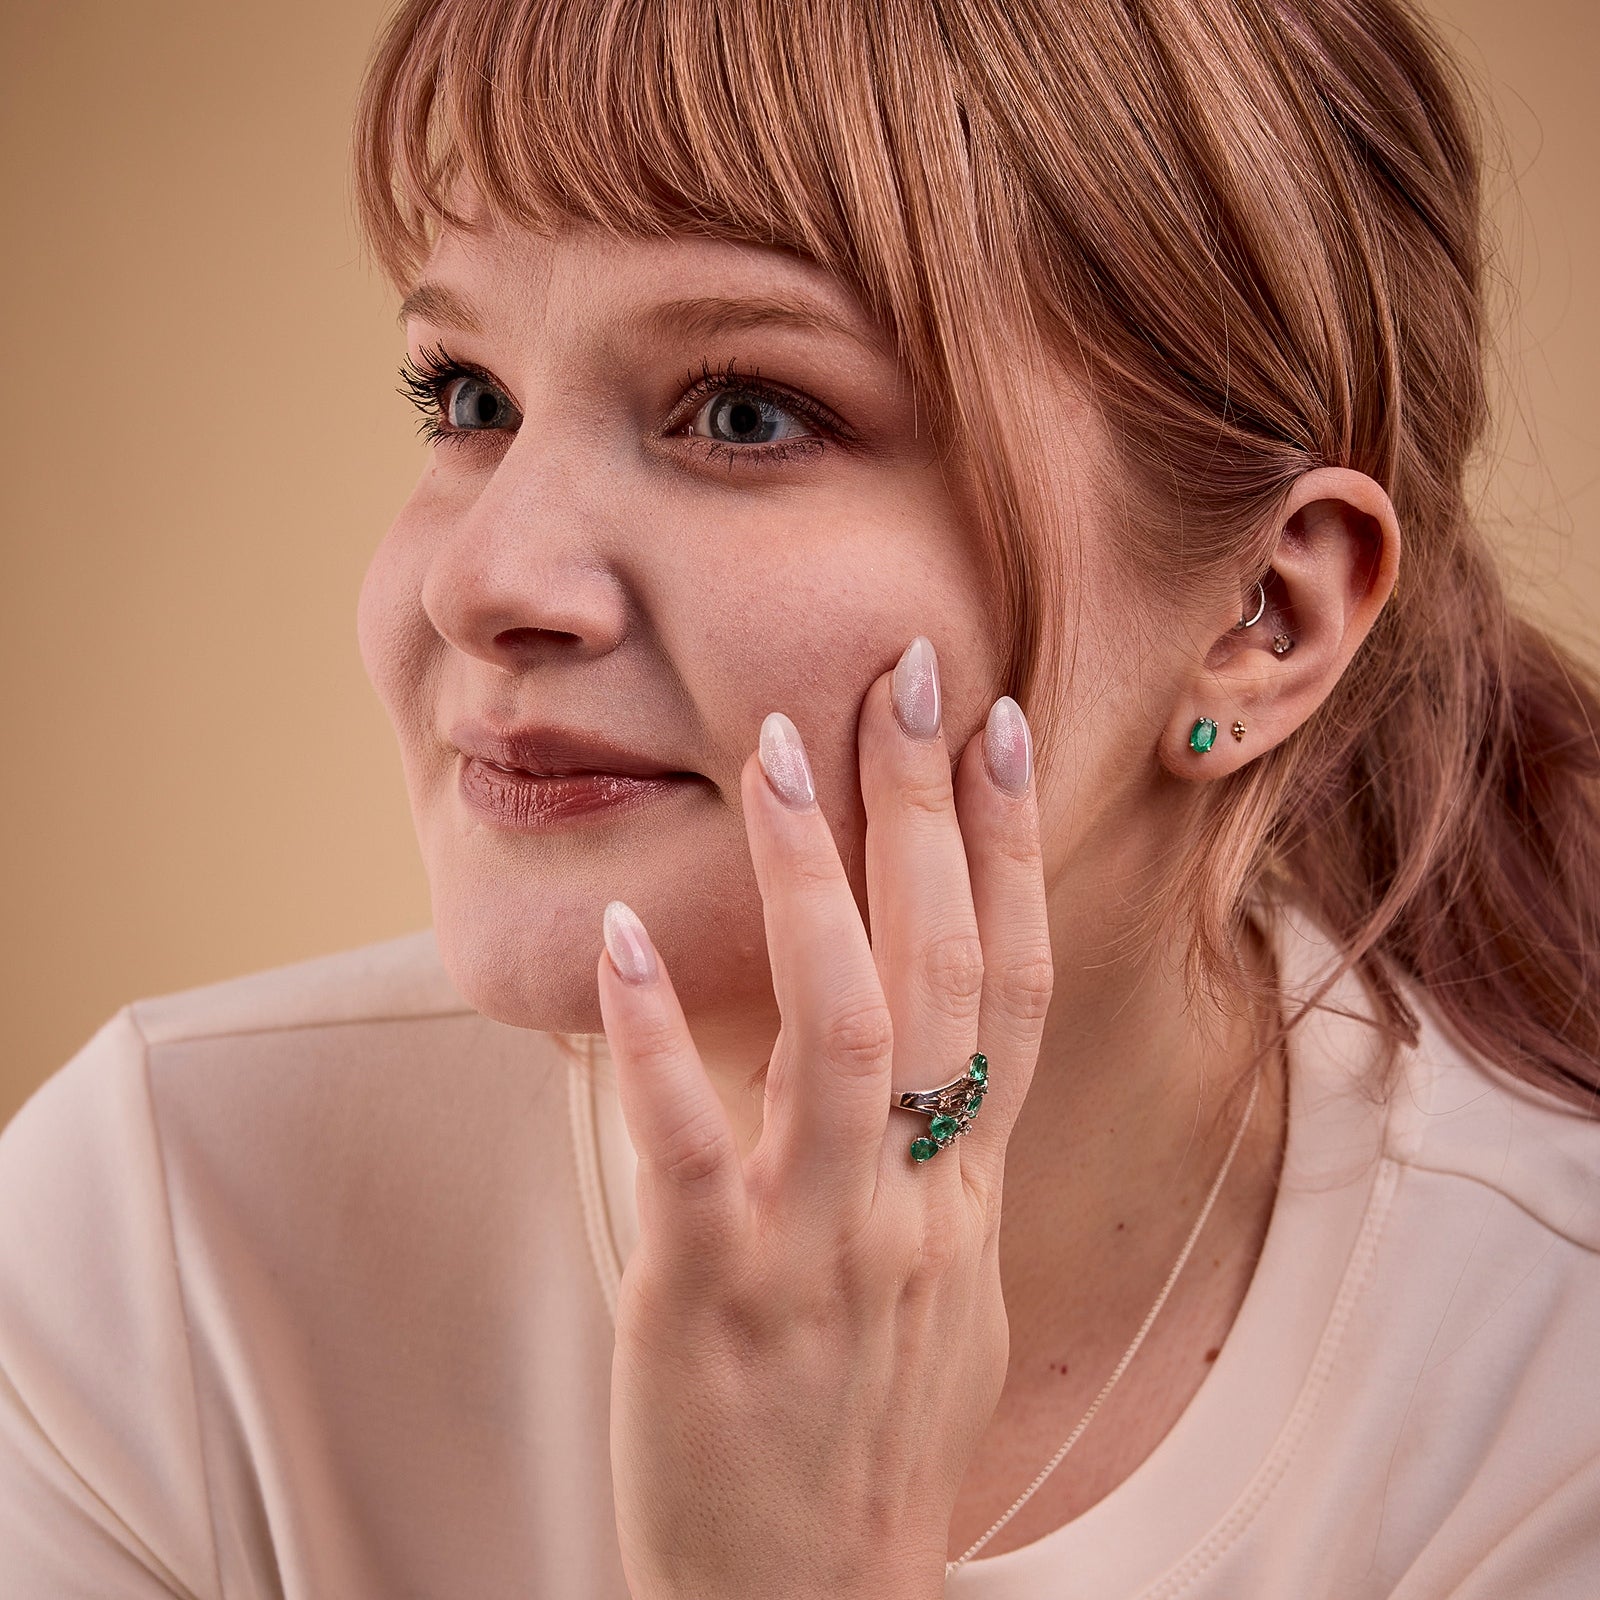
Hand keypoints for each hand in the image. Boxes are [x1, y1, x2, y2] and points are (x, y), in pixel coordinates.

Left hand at [595, 636, 1052, 1599]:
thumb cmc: (877, 1439)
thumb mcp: (946, 1294)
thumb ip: (940, 1171)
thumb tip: (935, 1074)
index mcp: (967, 1188)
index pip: (1012, 986)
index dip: (1015, 852)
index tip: (1005, 730)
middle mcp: (916, 1197)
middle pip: (947, 972)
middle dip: (932, 814)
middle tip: (912, 674)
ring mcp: (823, 1242)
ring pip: (843, 1030)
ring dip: (814, 884)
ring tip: (779, 754)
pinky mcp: (714, 1295)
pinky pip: (690, 1147)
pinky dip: (660, 1037)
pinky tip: (622, 936)